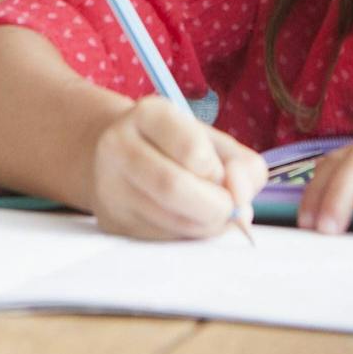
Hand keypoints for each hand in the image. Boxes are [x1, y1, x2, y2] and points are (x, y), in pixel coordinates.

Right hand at [89, 97, 266, 241]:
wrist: (116, 156)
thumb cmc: (175, 148)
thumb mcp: (213, 141)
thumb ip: (242, 166)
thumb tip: (241, 201)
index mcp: (149, 114)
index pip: (192, 150)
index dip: (218, 172)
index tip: (222, 174)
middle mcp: (120, 145)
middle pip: (172, 187)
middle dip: (215, 207)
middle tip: (227, 208)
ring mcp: (110, 186)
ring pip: (168, 220)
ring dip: (204, 226)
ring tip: (209, 213)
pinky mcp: (111, 221)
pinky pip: (161, 239)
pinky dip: (186, 236)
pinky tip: (185, 220)